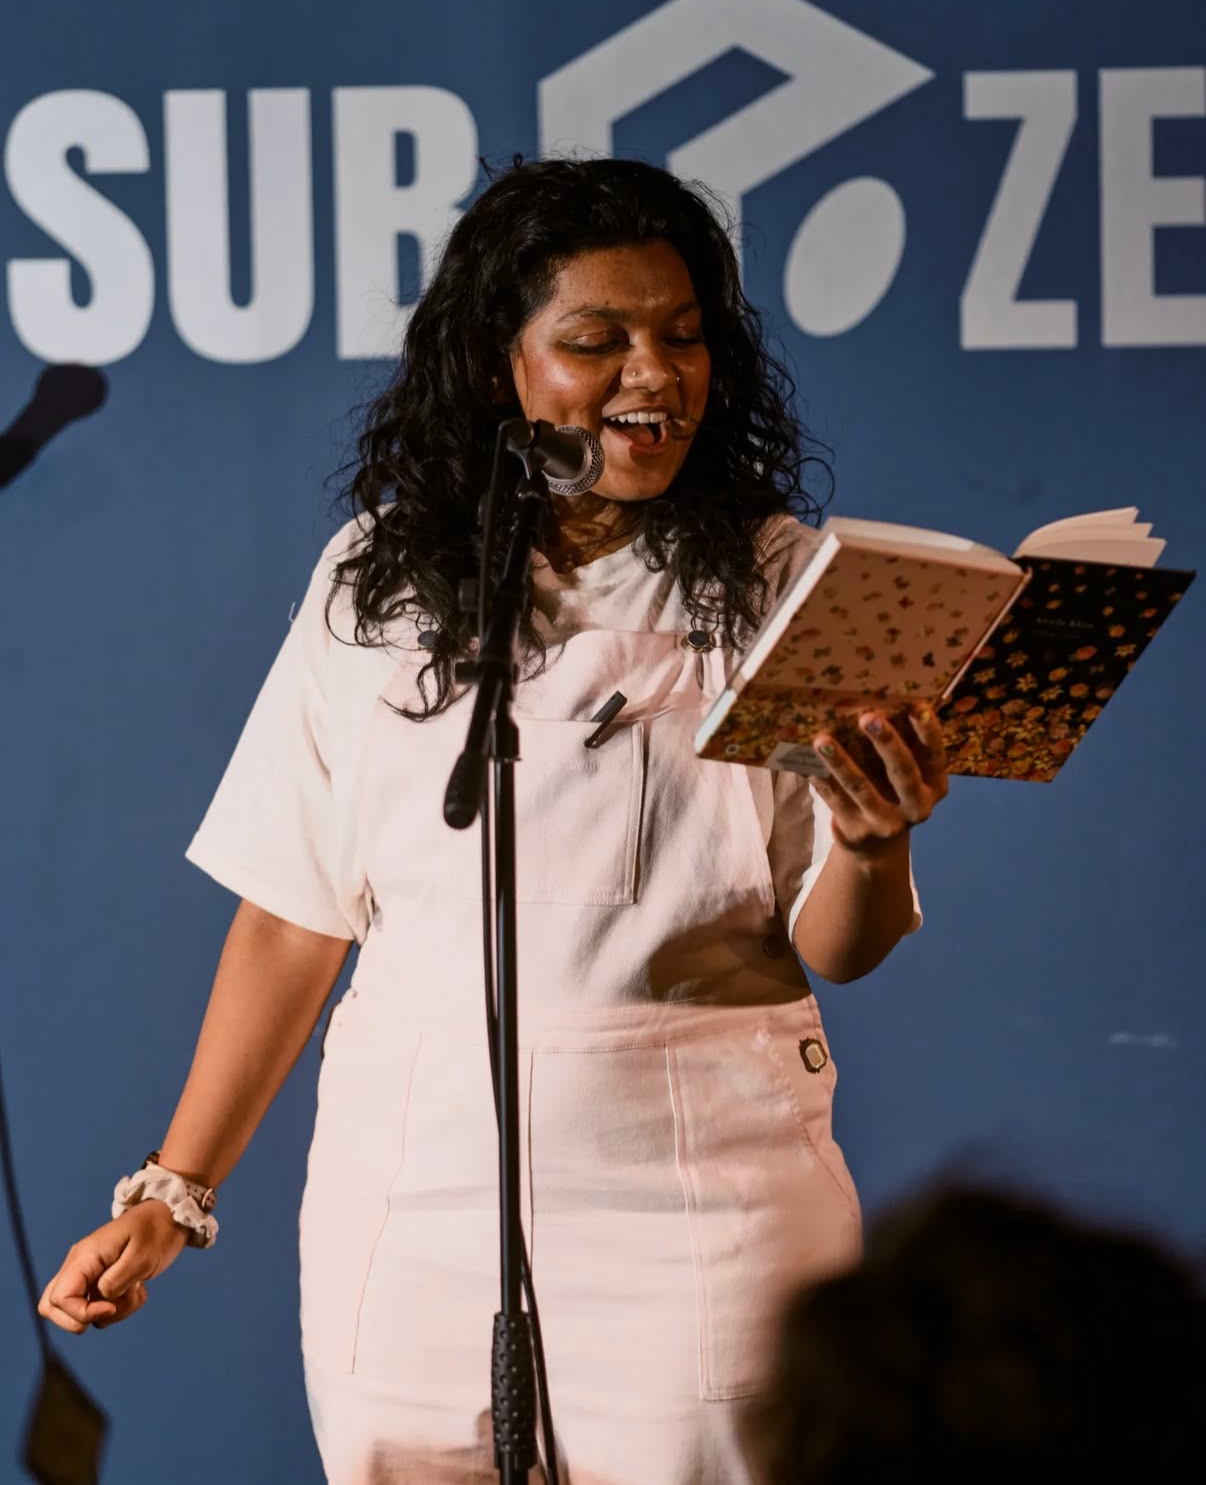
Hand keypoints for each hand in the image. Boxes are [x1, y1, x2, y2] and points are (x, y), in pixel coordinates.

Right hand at [38, 1203, 187, 1333]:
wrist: (170, 1217)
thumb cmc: (157, 1231)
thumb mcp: (142, 1256)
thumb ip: (117, 1280)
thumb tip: (100, 1299)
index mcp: (84, 1257)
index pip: (58, 1298)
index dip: (81, 1312)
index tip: (111, 1306)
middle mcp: (79, 1266)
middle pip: (52, 1308)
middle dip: (82, 1318)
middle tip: (112, 1306)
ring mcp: (88, 1274)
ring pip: (78, 1312)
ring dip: (110, 1313)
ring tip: (134, 1289)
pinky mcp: (101, 1281)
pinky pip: (97, 1307)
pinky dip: (120, 1307)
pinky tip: (137, 1288)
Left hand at [810, 707, 948, 853]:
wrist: (876, 845)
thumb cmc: (891, 791)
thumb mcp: (905, 775)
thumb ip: (902, 747)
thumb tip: (874, 701)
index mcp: (933, 785)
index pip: (934, 755)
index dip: (928, 732)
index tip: (918, 707)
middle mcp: (916, 807)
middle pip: (903, 772)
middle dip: (886, 743)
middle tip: (868, 717)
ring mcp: (886, 822)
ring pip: (861, 788)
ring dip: (840, 762)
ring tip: (822, 740)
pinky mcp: (857, 830)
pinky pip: (834, 799)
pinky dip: (819, 779)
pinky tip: (804, 761)